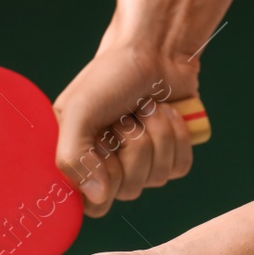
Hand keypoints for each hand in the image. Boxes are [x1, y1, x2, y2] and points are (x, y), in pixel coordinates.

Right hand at [53, 43, 199, 217]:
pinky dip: (178, 138)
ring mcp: (141, 162)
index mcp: (77, 159)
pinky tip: (167, 113)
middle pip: (128, 191)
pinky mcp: (171, 154)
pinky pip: (180, 167)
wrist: (155, 50)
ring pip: (157, 178)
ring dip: (158, 136)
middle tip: (126, 115)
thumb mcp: (78, 111)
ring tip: (147, 107)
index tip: (104, 147)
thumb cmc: (111, 76)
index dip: (104, 181)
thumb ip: (73, 157)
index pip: (91, 205)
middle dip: (134, 146)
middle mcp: (108, 166)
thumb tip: (97, 197)